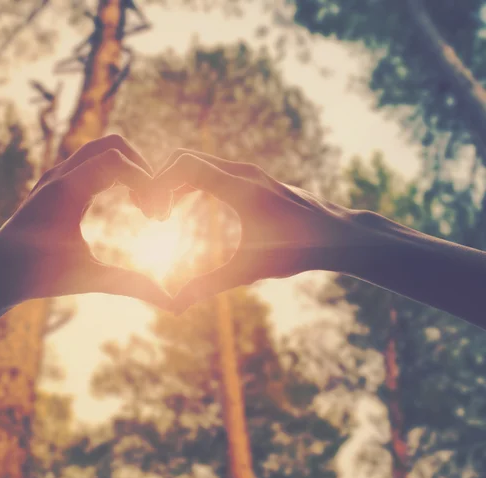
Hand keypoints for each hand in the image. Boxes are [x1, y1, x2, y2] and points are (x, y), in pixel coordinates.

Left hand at [0, 135, 171, 309]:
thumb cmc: (38, 276)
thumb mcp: (87, 279)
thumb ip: (130, 284)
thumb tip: (171, 303)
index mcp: (66, 191)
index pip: (116, 160)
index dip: (145, 180)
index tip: (157, 214)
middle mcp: (60, 176)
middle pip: (112, 145)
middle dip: (142, 168)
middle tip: (154, 203)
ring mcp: (56, 176)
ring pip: (102, 151)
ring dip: (130, 169)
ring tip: (144, 205)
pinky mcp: (57, 184)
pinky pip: (93, 164)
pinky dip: (116, 174)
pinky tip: (127, 203)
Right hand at [151, 149, 375, 311]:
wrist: (339, 235)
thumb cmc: (299, 250)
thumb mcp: (250, 269)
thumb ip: (210, 284)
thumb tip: (176, 305)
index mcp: (239, 187)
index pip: (184, 166)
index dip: (158, 183)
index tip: (151, 214)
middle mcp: (242, 173)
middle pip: (185, 159)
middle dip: (162, 181)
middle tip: (153, 215)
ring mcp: (249, 173)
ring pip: (199, 164)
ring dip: (176, 182)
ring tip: (164, 215)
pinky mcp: (253, 180)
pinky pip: (212, 171)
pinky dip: (192, 183)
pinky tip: (186, 208)